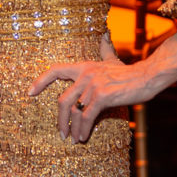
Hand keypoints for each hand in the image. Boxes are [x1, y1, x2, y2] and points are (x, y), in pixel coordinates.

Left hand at [28, 31, 149, 142]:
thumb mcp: (112, 60)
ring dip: (72, 129)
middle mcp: (85, 74)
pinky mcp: (102, 96)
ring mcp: (93, 85)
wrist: (146, 77)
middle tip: (61, 133)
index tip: (30, 92)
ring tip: (74, 140)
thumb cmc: (128, 72)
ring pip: (74, 111)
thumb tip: (103, 37)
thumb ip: (104, 51)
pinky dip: (83, 129)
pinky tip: (83, 137)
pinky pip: (87, 116)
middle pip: (62, 100)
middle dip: (59, 120)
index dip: (40, 81)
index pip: (55, 70)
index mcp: (83, 67)